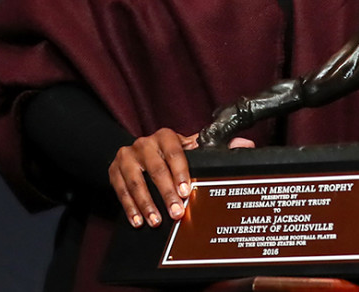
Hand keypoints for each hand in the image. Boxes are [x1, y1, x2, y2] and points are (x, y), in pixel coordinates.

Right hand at [109, 128, 253, 226]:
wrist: (136, 152)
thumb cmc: (169, 153)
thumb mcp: (189, 149)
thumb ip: (214, 148)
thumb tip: (245, 145)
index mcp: (165, 136)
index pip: (175, 152)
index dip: (180, 171)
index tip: (187, 190)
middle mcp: (144, 144)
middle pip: (156, 169)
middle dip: (166, 193)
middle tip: (177, 212)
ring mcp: (127, 157)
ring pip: (136, 182)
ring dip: (146, 204)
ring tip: (156, 221)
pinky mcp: (113, 170)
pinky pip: (120, 191)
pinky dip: (129, 207)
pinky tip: (138, 221)